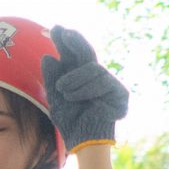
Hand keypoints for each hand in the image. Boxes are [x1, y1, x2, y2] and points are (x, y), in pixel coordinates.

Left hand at [41, 26, 128, 151]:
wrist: (82, 141)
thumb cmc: (70, 121)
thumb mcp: (55, 99)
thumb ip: (52, 79)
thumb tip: (48, 56)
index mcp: (81, 76)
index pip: (75, 54)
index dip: (67, 41)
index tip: (56, 28)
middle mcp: (96, 77)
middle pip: (88, 53)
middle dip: (75, 43)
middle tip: (64, 34)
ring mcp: (109, 84)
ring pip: (93, 69)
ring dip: (75, 78)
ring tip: (63, 90)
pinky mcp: (120, 94)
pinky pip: (103, 83)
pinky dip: (87, 89)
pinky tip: (75, 97)